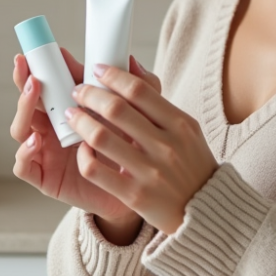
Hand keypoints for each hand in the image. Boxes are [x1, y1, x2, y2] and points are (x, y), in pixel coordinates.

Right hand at [11, 50, 161, 238]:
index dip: (46, 64)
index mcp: (68, 107)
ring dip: (23, 108)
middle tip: (27, 65)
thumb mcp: (138, 116)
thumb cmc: (132, 149)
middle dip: (24, 80)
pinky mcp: (44, 176)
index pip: (51, 81)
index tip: (48, 48)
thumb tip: (129, 59)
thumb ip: (137, 90)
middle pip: (28, 100)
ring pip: (21, 127)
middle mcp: (51, 126)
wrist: (135, 190)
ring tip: (34, 92)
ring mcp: (45, 150)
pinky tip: (36, 140)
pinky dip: (24, 152)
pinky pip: (23, 165)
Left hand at [67, 62, 217, 235]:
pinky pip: (96, 171)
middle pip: (116, 109)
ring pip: (101, 138)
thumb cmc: (191, 164)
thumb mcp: (185, 128)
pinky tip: (81, 149)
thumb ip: (157, 99)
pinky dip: (83, 156)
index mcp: (180, 124)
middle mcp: (165, 146)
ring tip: (71, 115)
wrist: (204, 212)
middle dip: (89, 94)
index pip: (138, 90)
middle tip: (78, 91)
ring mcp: (149, 172)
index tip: (96, 69)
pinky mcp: (134, 196)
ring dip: (79, 121)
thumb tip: (130, 63)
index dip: (112, 75)